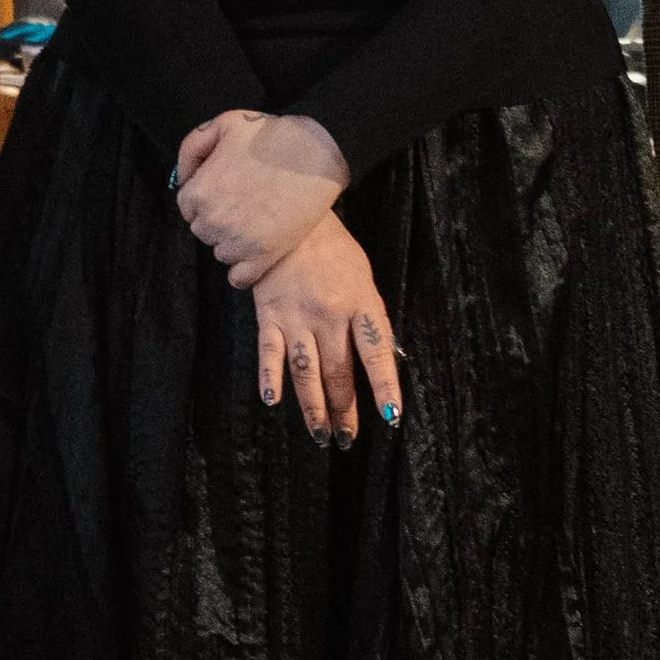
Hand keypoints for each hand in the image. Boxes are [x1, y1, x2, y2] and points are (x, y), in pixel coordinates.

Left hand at [174, 108, 349, 284]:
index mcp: (199, 192)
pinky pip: (239, 278)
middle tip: (245, 204)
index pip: (188, 208)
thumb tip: (183, 178)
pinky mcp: (263, 257)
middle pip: (204, 232)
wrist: (315, 153)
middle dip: (219, 220)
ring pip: (222, 253)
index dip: (208, 199)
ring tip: (257, 222)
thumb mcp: (224, 124)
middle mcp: (213, 221)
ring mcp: (237, 242)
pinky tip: (256, 254)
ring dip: (233, 243)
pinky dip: (243, 271)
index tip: (228, 192)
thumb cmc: (271, 134)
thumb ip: (193, 148)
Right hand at [253, 216, 400, 443]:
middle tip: (347, 439)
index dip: (384, 388)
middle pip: (339, 372)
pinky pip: (269, 353)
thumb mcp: (364, 279)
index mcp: (361, 304)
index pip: (376, 354)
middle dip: (344, 410)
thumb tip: (386, 359)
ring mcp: (297, 317)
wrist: (289, 220)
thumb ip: (370, 319)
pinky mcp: (269, 316)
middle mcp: (330, 315)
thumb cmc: (334, 252)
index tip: (390, 418)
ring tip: (320, 435)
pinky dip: (269, 378)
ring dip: (313, 408)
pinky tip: (272, 402)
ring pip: (306, 372)